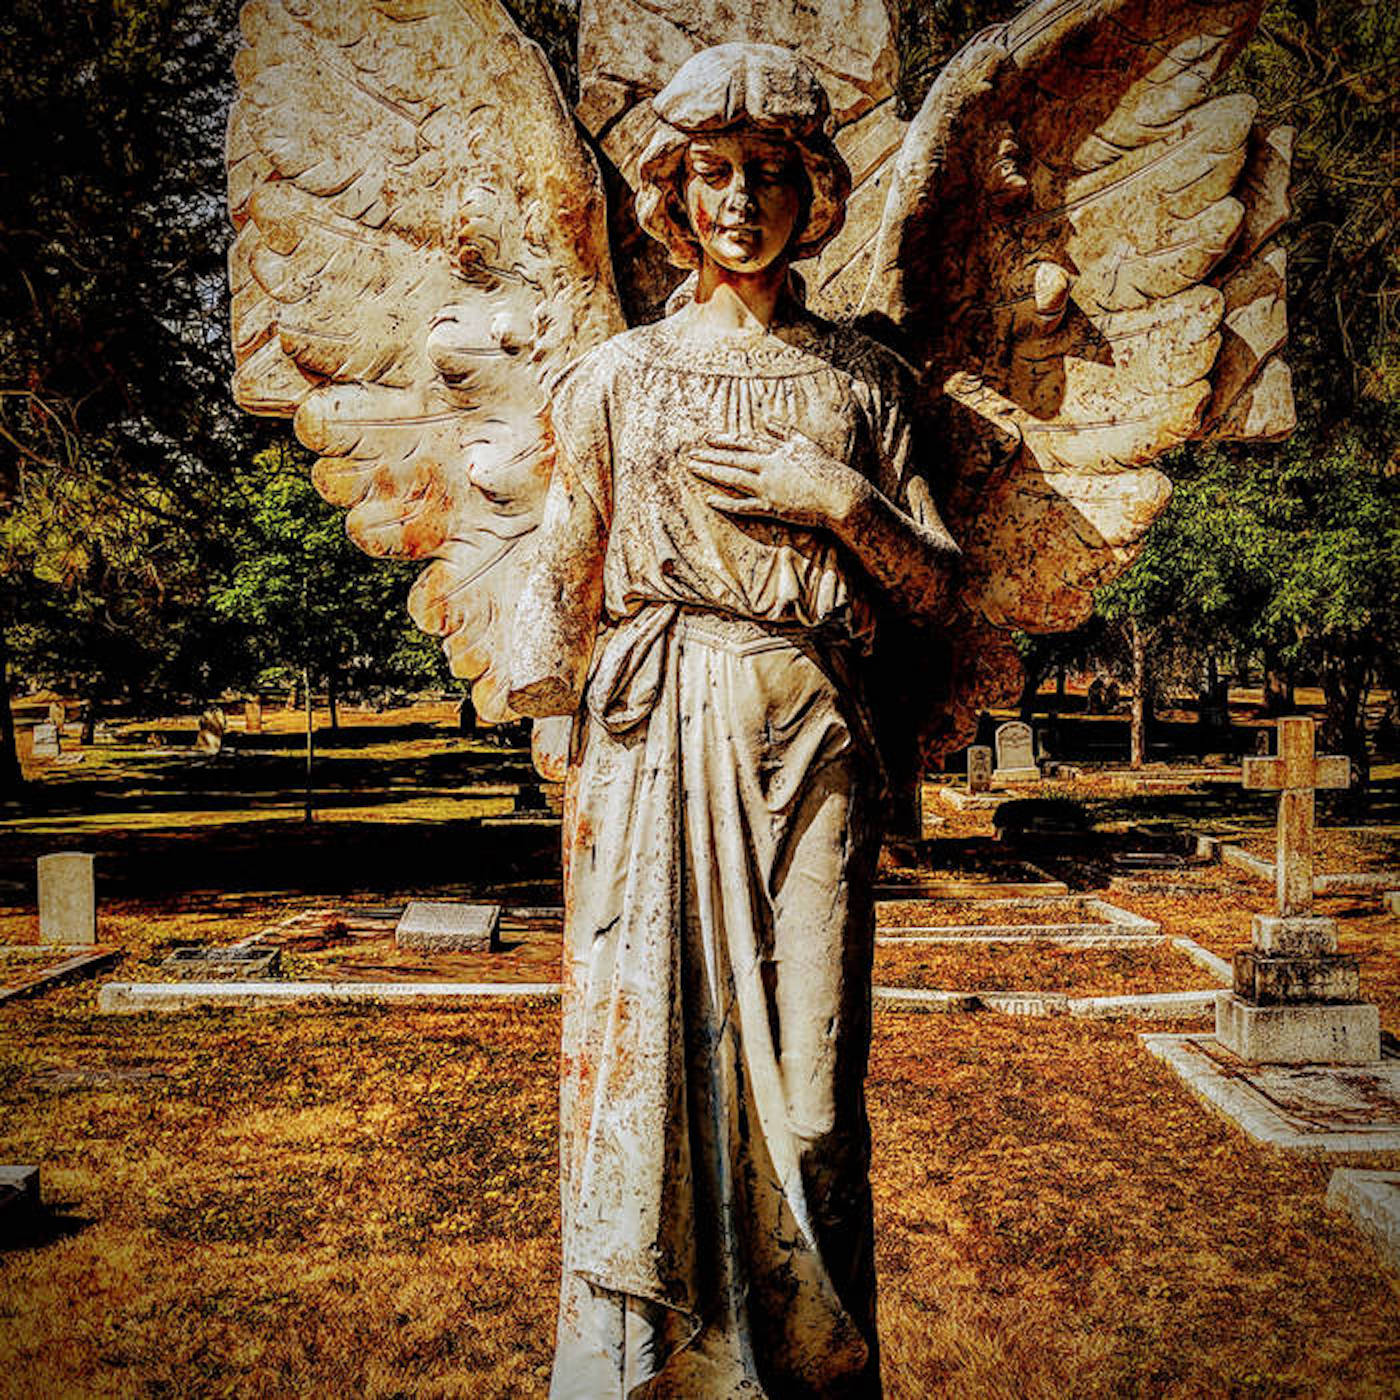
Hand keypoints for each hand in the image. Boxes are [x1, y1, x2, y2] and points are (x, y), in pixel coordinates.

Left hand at [687, 423, 866, 530]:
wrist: (838, 494)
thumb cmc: (825, 469)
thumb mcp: (805, 444)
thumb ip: (784, 431)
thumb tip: (766, 420)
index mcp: (776, 451)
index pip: (744, 442)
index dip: (724, 440)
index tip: (707, 438)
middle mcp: (768, 467)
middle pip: (732, 459)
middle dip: (709, 456)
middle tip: (689, 455)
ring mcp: (767, 487)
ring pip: (732, 478)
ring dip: (711, 473)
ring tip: (693, 469)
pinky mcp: (771, 507)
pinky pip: (743, 506)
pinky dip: (726, 503)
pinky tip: (709, 500)